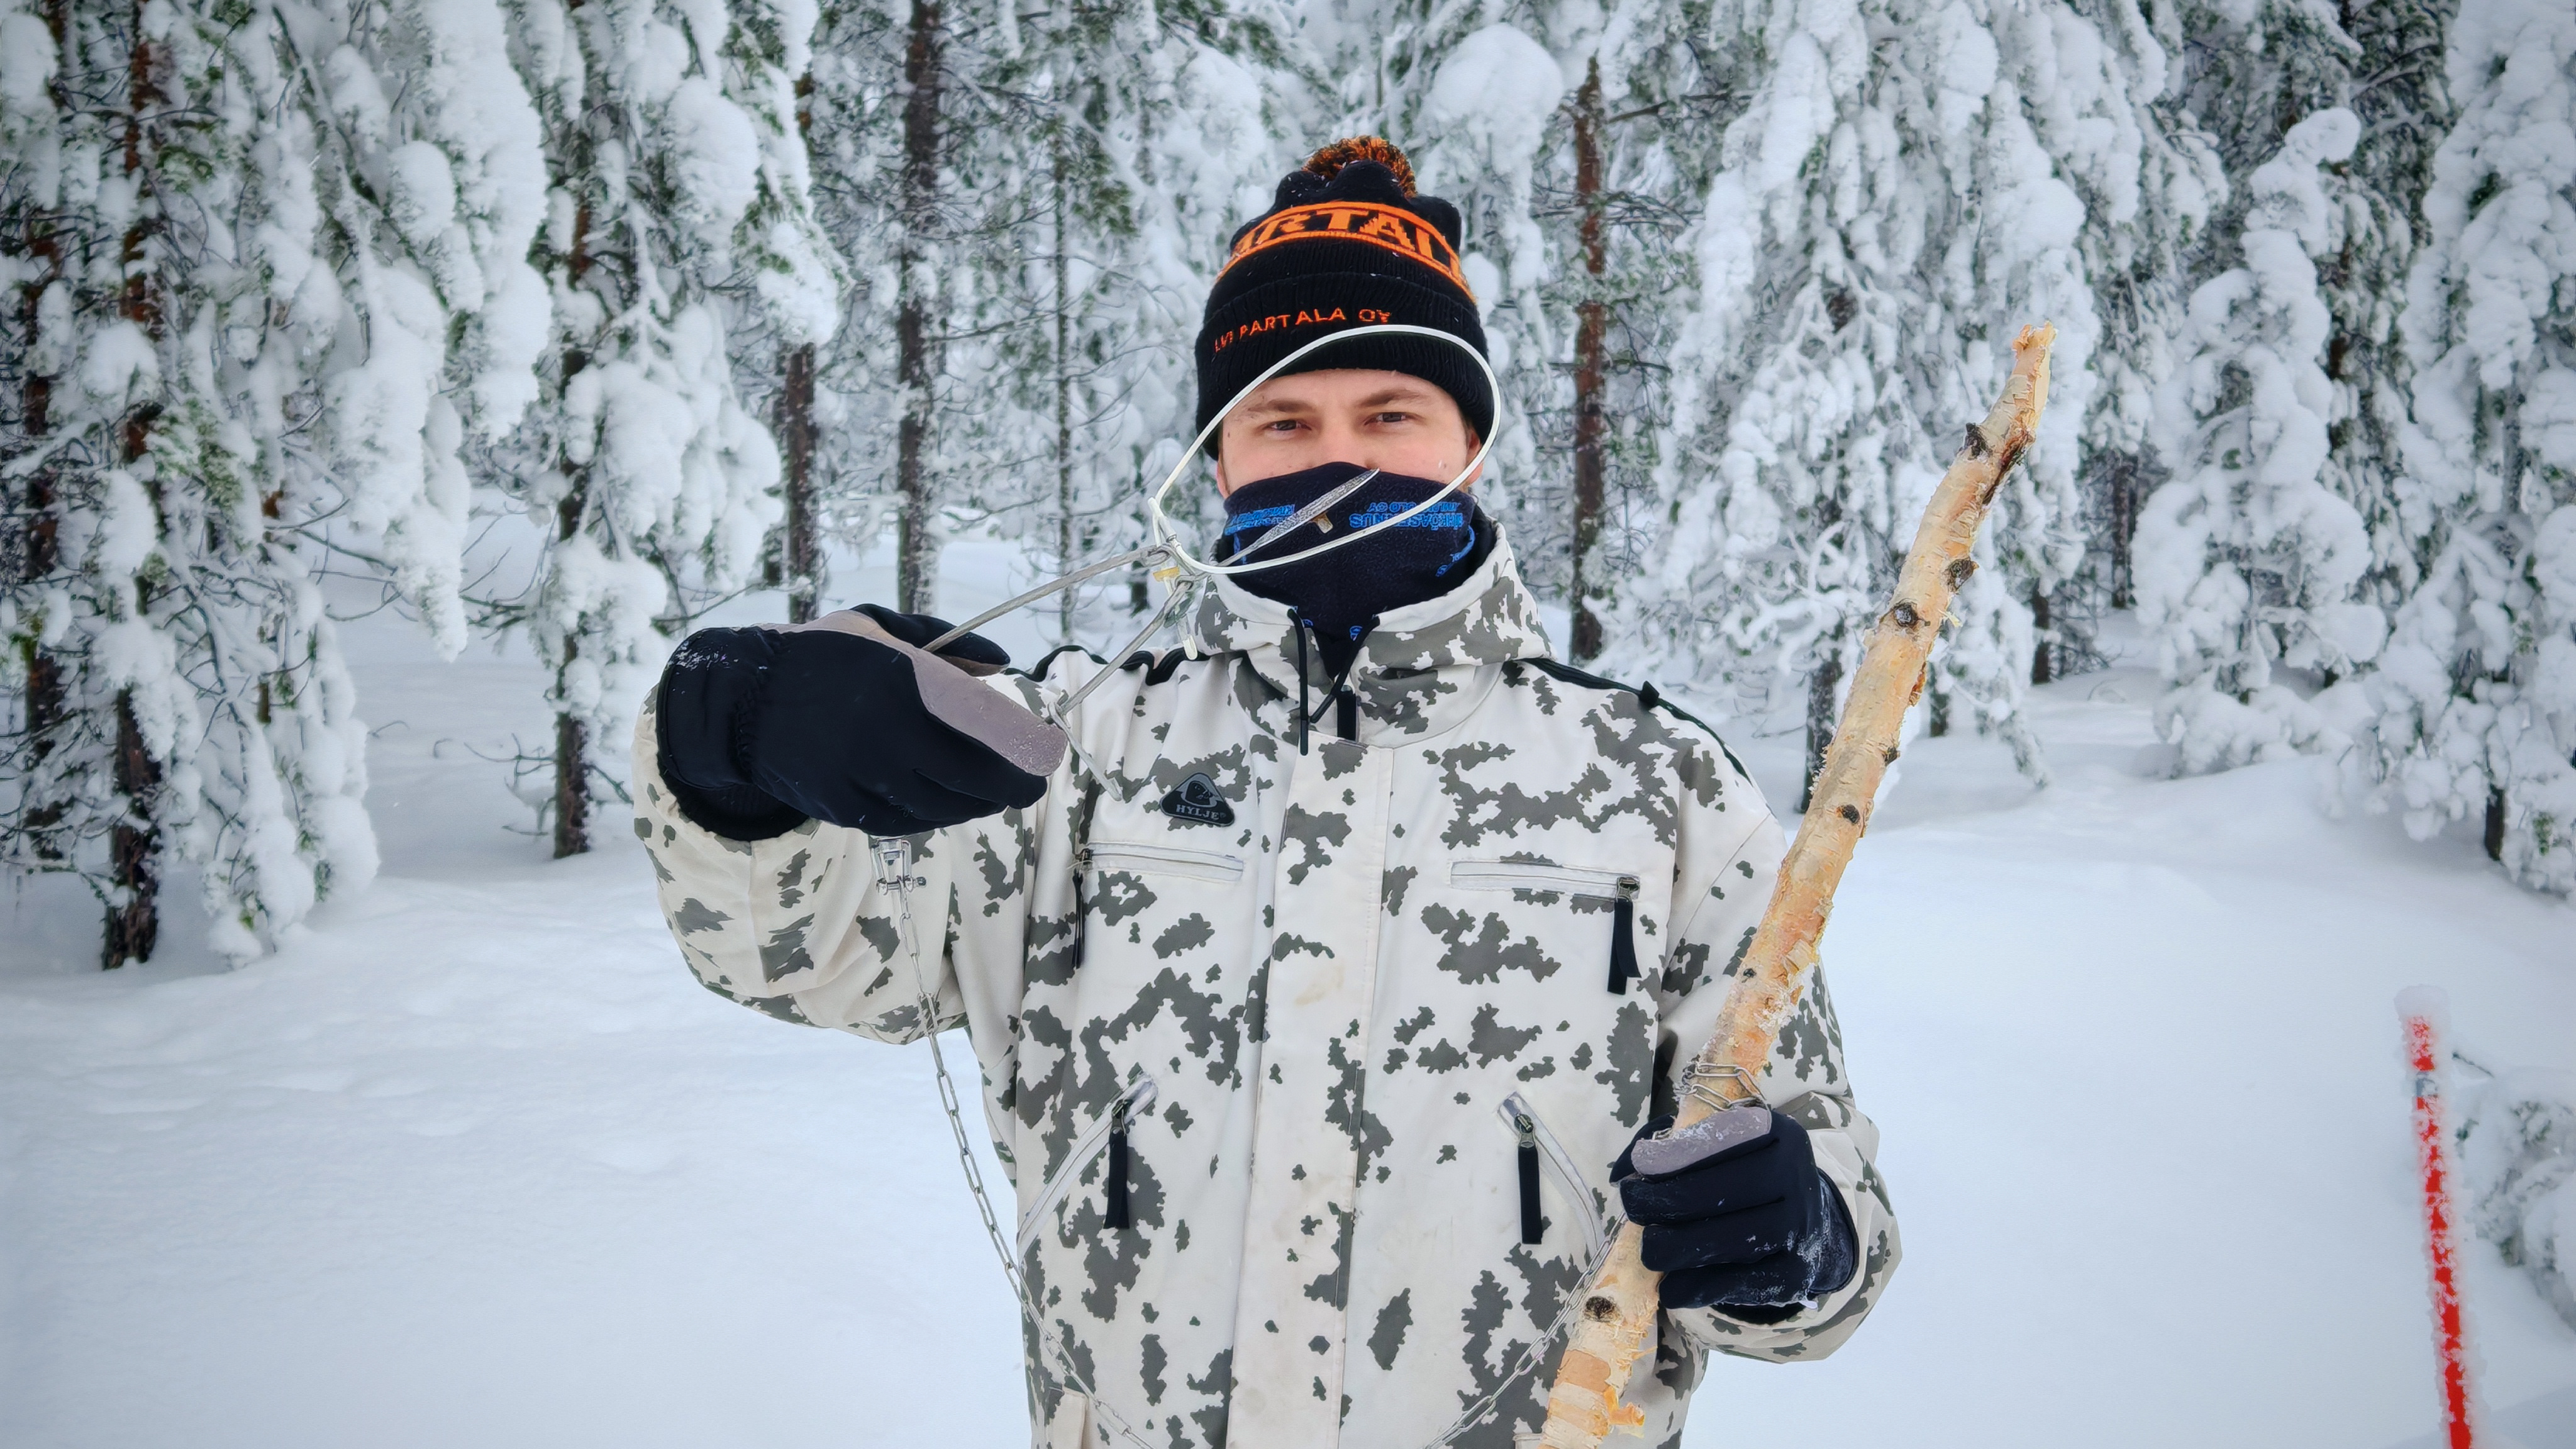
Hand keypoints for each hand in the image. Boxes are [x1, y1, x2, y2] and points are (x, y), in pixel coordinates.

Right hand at [656, 605, 1045, 838]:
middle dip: (1016, 783)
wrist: (739, 703)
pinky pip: (911, 821)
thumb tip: (1002, 664)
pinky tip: (948, 798)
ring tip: (995, 789)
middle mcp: (887, 734)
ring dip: (981, 802)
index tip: (1053, 746)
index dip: (1030, 743)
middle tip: (1034, 779)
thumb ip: (946, 644)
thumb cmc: (821, 656)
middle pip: (976, 778)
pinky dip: (938, 813)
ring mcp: (866, 778)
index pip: (987, 723)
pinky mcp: (848, 809)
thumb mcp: (878, 627)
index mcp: (901, 681)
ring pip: (948, 807)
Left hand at [1611, 1105, 1857, 1318]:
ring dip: (1678, 1247)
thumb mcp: (1719, 1145)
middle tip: (1632, 1207)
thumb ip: (1668, 1146)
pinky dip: (1700, 1288)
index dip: (1675, 1156)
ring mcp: (1800, 1227)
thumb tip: (1621, 1171)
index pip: (1721, 1140)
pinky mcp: (1796, 1274)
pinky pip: (1742, 1284)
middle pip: (1721, 1191)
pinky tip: (1670, 1289)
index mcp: (1776, 1133)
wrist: (1806, 1223)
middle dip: (1665, 1202)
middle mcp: (1795, 1177)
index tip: (1640, 1168)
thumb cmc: (1744, 1175)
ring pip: (1730, 1240)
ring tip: (1649, 1249)